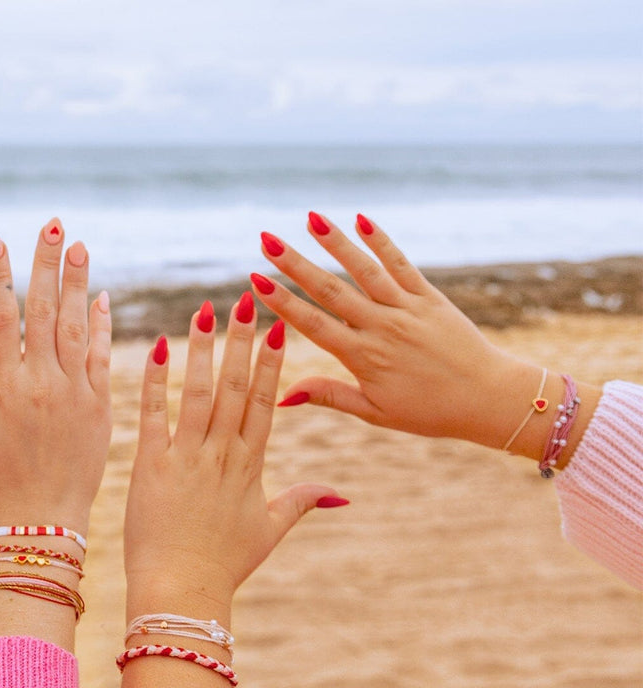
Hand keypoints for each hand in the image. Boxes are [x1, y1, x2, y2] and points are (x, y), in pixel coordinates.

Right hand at [0, 221, 111, 537]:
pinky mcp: (101, 409)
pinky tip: (101, 298)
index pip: (0, 314)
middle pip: (44, 310)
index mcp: (2, 385)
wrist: (39, 527)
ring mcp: (76, 394)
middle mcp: (42, 383)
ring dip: (78, 284)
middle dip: (47, 263)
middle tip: (53, 224)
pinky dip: (101, 327)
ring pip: (76, 327)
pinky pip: (101, 359)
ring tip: (80, 246)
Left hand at [124, 293, 343, 623]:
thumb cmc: (225, 564)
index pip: (265, 403)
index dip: (269, 364)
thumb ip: (302, 503)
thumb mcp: (269, 531)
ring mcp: (187, 459)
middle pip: (235, 389)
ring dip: (202, 350)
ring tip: (204, 311)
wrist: (183, 591)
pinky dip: (156, 383)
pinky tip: (159, 348)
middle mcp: (222, 456)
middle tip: (245, 300)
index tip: (276, 328)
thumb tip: (344, 494)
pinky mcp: (151, 467)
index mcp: (251, 466)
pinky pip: (153, 416)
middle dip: (241, 342)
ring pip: (198, 394)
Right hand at [251, 214, 547, 452]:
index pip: (314, 324)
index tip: (255, 281)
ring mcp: (407, 308)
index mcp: (364, 358)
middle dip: (295, 263)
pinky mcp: (430, 297)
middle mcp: (382, 327)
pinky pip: (401, 263)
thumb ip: (330, 396)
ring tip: (310, 218)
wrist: (488, 398)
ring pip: (364, 269)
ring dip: (335, 242)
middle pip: (331, 289)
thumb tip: (283, 395)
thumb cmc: (429, 412)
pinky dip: (381, 241)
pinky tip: (361, 220)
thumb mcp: (375, 412)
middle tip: (266, 239)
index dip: (282, 302)